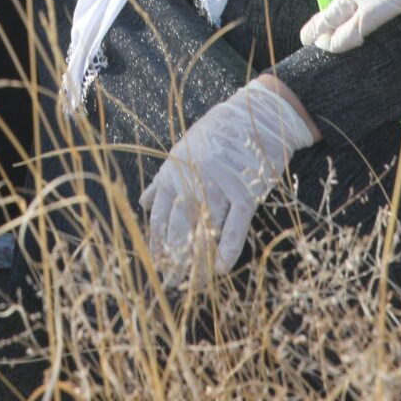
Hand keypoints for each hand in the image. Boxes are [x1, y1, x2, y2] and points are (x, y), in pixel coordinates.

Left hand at [140, 80, 316, 281]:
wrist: (257, 115)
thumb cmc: (218, 133)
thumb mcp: (184, 150)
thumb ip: (164, 179)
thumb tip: (143, 202)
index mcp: (174, 172)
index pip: (159, 217)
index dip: (157, 245)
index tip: (156, 265)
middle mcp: (193, 181)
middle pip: (179, 231)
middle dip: (173, 261)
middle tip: (170, 284)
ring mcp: (220, 188)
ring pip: (205, 234)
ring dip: (198, 263)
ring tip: (193, 285)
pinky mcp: (246, 194)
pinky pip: (234, 230)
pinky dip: (226, 252)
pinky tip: (221, 270)